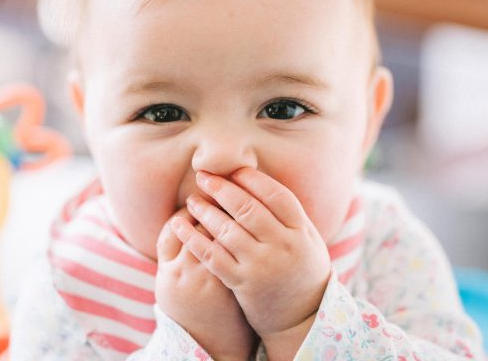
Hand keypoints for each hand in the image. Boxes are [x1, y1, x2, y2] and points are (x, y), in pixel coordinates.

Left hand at [170, 168, 330, 353]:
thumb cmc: (303, 270)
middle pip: (248, 209)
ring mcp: (262, 266)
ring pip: (227, 230)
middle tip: (203, 176)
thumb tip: (256, 181)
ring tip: (192, 199)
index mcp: (301, 231)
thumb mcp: (307, 239)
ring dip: (205, 211)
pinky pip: (213, 256)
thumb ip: (287, 214)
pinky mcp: (242, 283)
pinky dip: (194, 238)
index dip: (253, 179)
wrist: (302, 317)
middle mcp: (282, 246)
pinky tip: (180, 225)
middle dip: (222, 189)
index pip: (276, 196)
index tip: (233, 170)